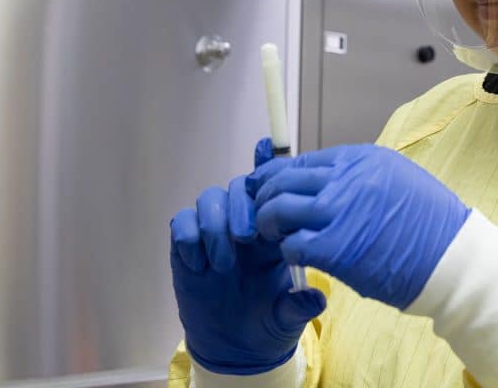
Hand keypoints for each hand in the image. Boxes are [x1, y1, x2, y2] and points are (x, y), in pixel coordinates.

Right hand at [170, 139, 325, 373]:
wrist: (236, 350)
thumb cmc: (269, 323)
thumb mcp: (289, 317)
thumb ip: (300, 305)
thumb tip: (316, 298)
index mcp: (273, 231)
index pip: (271, 190)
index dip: (267, 166)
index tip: (265, 147)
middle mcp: (243, 226)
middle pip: (238, 187)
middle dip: (241, 205)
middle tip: (247, 238)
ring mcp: (214, 235)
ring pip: (209, 200)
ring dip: (216, 223)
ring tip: (225, 261)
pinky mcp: (187, 251)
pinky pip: (181, 224)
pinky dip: (189, 236)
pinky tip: (199, 263)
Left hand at [248, 144, 469, 309]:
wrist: (452, 258)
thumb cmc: (430, 225)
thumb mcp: (398, 180)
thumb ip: (360, 178)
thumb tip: (324, 182)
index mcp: (362, 159)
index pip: (302, 161)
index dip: (277, 176)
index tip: (269, 190)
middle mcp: (348, 178)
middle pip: (283, 180)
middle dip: (265, 197)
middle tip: (265, 215)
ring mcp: (340, 211)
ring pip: (277, 209)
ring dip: (269, 224)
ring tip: (276, 236)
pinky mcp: (336, 247)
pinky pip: (291, 244)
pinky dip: (288, 251)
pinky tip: (297, 257)